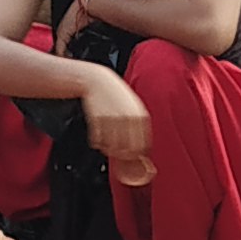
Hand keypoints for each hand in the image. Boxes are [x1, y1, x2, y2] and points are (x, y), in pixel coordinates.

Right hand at [82, 69, 153, 183]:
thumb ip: (139, 126)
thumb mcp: (134, 107)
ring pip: (112, 147)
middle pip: (128, 150)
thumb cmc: (117, 95)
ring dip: (109, 150)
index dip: (137, 156)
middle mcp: (128, 118)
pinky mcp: (97, 119)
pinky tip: (99, 136)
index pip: (142, 146)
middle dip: (123, 156)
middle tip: (117, 154)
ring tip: (107, 145)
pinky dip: (98, 143)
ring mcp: (113, 118)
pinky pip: (98, 140)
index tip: (132, 159)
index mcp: (141, 116)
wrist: (98, 81)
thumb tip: (141, 150)